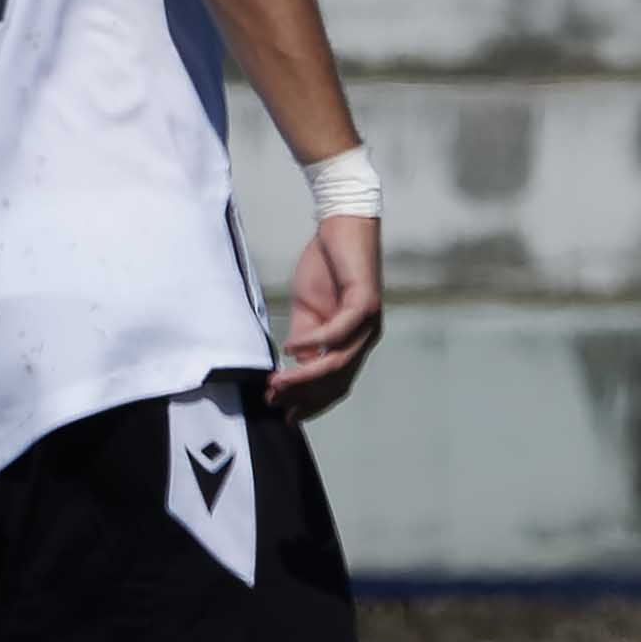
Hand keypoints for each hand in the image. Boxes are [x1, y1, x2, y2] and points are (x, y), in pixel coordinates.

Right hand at [267, 215, 383, 418]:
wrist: (341, 226)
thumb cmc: (325, 267)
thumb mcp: (308, 312)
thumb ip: (305, 342)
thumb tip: (294, 372)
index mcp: (354, 343)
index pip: (335, 386)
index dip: (310, 404)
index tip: (283, 415)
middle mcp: (366, 338)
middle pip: (336, 381)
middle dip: (302, 397)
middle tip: (272, 401)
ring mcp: (368, 323)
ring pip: (338, 363)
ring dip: (304, 377)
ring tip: (276, 382)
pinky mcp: (365, 303)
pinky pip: (337, 332)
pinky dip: (312, 342)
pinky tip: (289, 347)